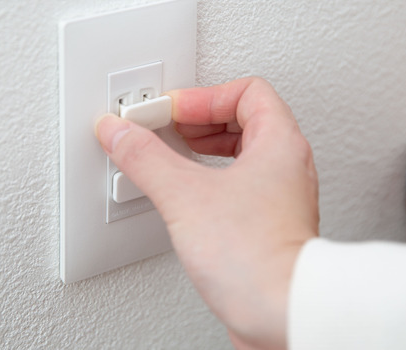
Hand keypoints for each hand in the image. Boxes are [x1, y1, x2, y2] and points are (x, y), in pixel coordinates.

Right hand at [95, 77, 318, 349]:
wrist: (280, 313)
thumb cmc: (257, 258)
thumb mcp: (185, 196)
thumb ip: (146, 158)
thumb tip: (118, 132)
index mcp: (280, 144)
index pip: (246, 91)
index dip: (202, 96)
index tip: (169, 112)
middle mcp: (286, 167)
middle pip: (244, 120)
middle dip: (199, 122)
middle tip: (166, 129)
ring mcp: (280, 199)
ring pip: (241, 155)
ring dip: (203, 151)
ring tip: (171, 158)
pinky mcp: (268, 228)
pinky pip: (237, 188)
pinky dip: (209, 182)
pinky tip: (184, 198)